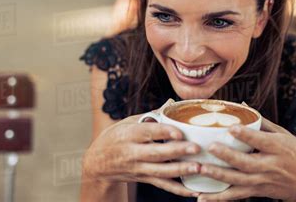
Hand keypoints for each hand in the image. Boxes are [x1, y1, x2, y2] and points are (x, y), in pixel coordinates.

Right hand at [82, 101, 201, 197]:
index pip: (148, 132)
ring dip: (180, 170)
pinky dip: (178, 190)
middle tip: (196, 148)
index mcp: (129, 135)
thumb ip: (151, 115)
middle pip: (156, 153)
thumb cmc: (115, 138)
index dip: (164, 132)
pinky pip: (162, 185)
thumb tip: (171, 103)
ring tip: (198, 167)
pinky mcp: (144, 179)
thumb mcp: (128, 123)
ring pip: (160, 171)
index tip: (179, 132)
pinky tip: (193, 191)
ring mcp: (138, 168)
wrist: (97, 163)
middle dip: (177, 151)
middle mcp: (133, 153)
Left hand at [197, 120, 295, 200]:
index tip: (232, 127)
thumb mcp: (283, 135)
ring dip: (219, 176)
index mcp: (279, 148)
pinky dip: (219, 198)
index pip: (262, 141)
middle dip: (228, 156)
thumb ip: (261, 122)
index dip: (247, 135)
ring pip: (239, 181)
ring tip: (201, 169)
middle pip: (247, 163)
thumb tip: (240, 105)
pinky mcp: (257, 191)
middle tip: (210, 147)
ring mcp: (263, 181)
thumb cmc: (293, 152)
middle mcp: (271, 166)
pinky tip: (202, 197)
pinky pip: (236, 196)